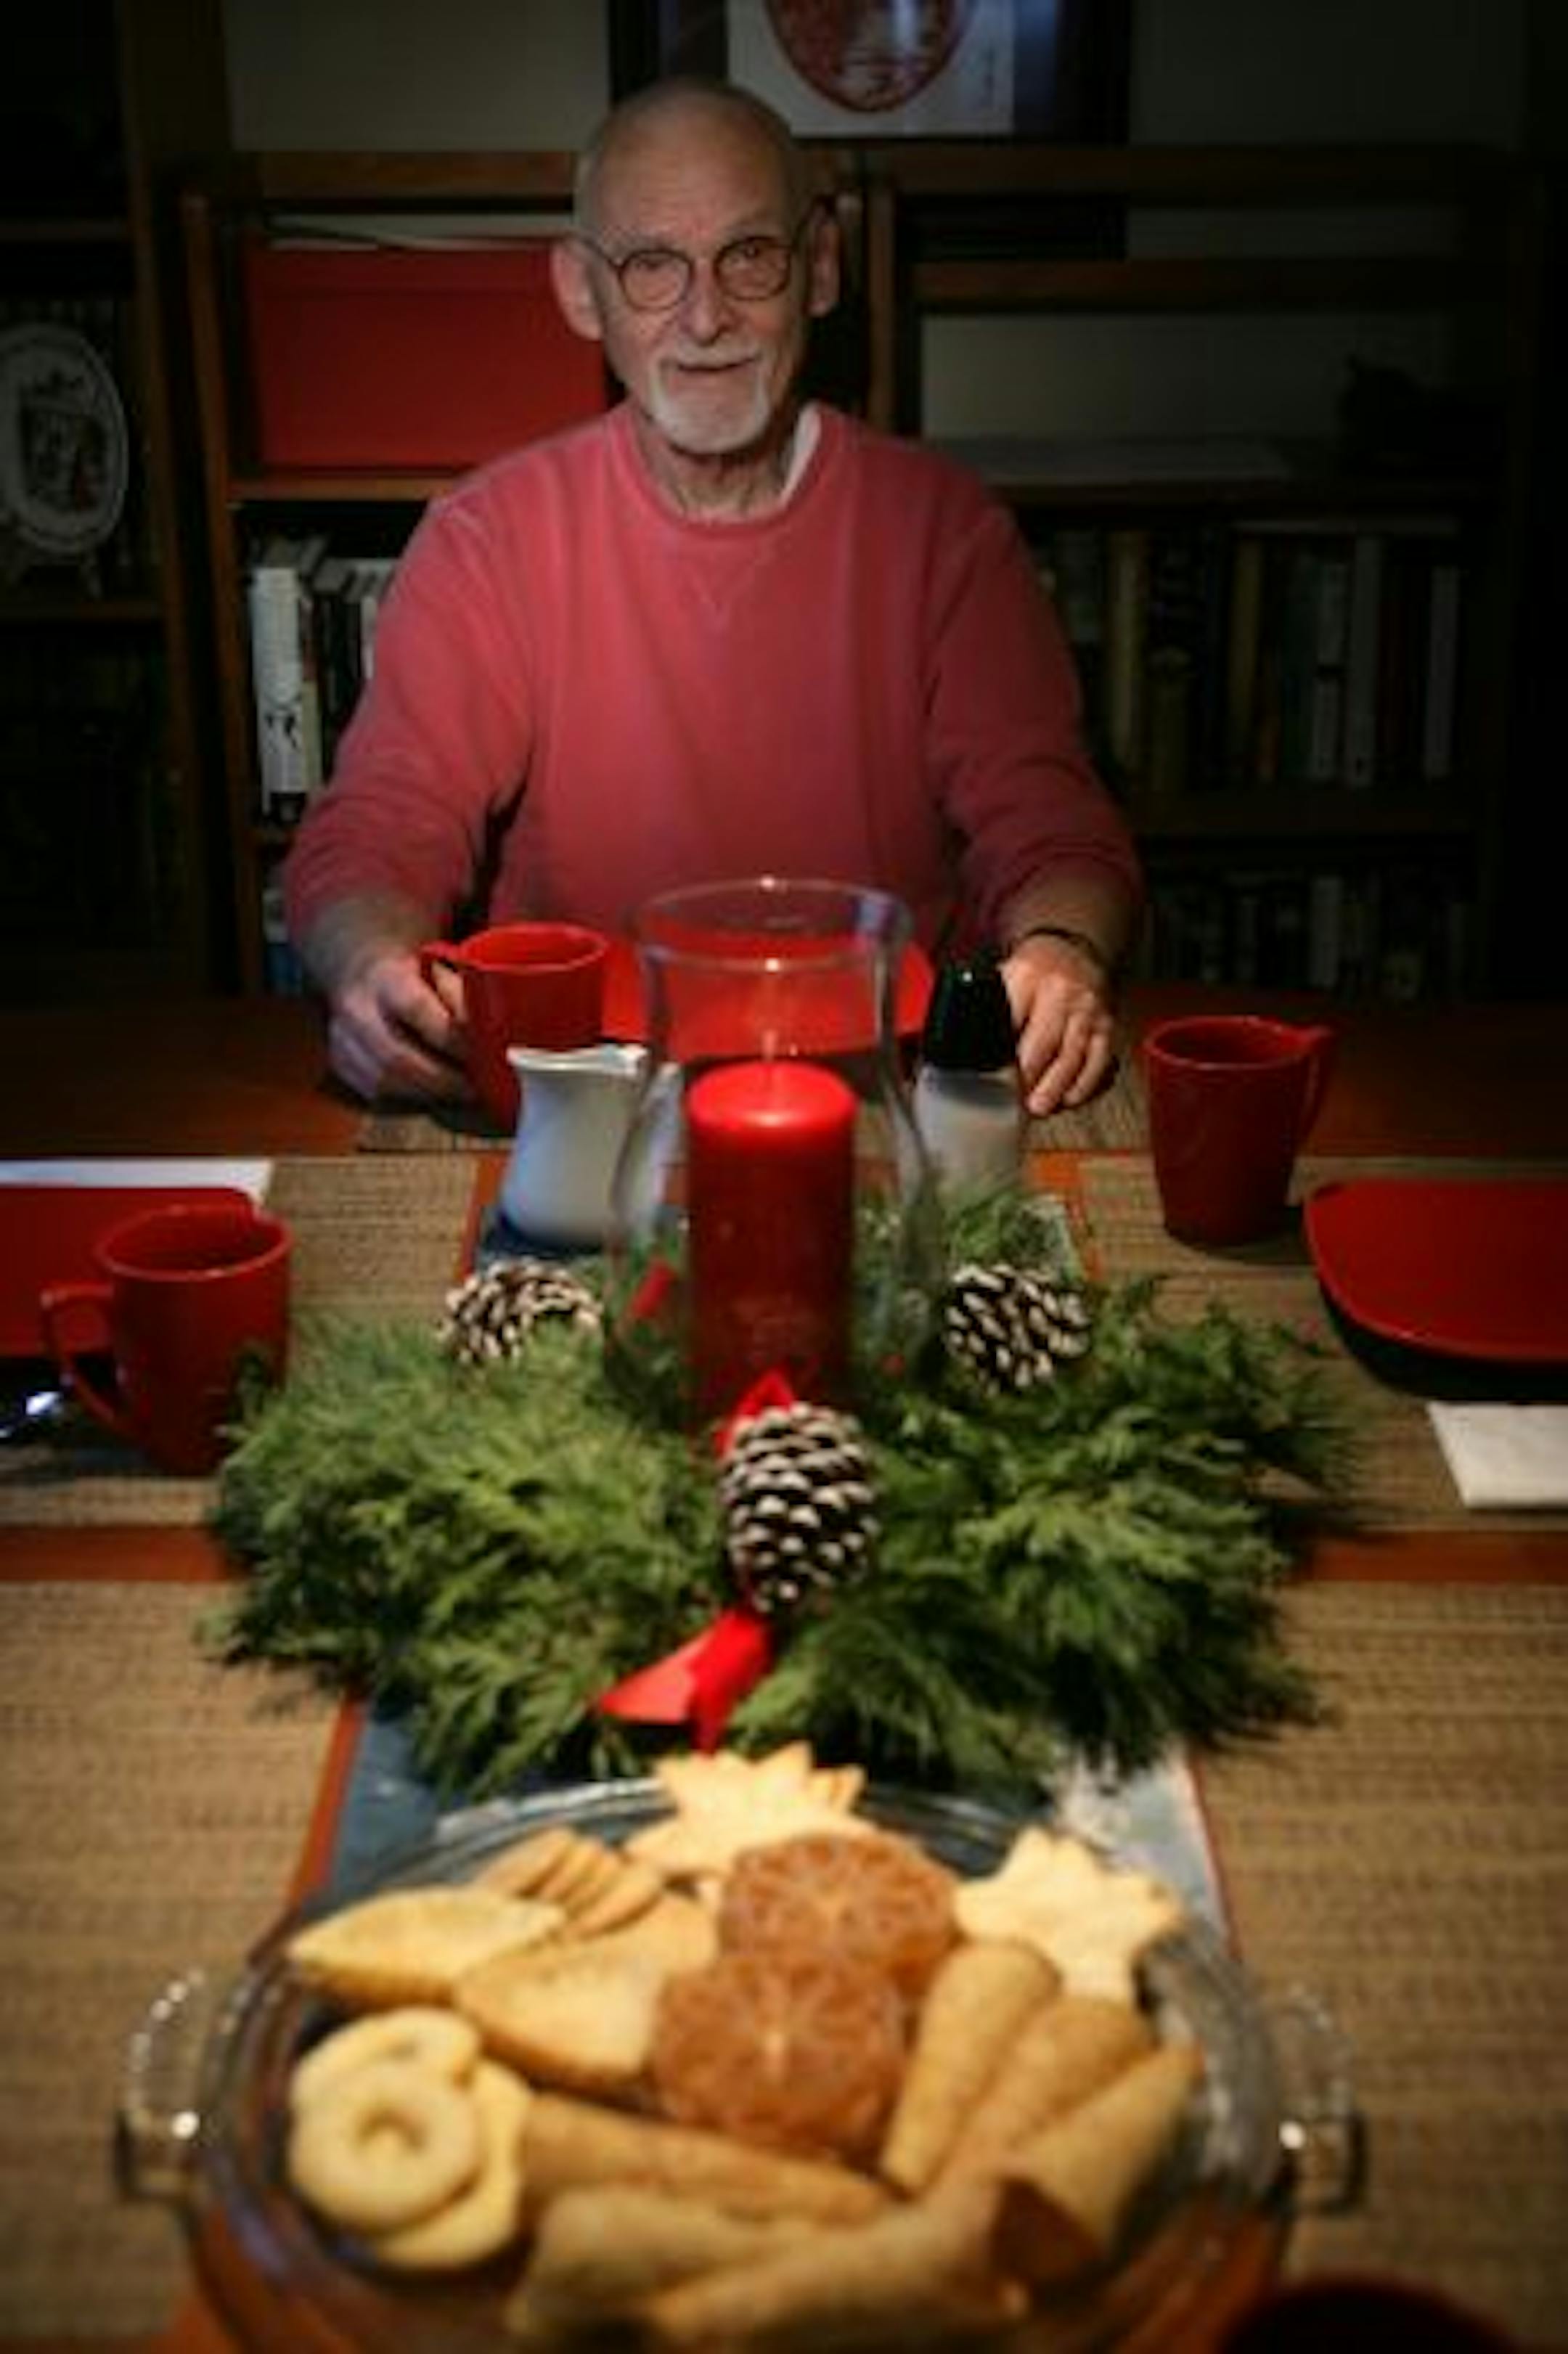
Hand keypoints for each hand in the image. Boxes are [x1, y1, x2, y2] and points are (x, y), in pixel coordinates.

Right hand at [326, 944, 472, 1105]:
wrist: (364, 974)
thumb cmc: (412, 975)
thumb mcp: (439, 968)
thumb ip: (460, 992)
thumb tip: (488, 1026)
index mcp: (384, 978)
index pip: (415, 1008)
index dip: (450, 1036)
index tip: (481, 1052)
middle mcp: (356, 1009)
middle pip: (397, 1057)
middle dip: (443, 1079)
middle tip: (476, 1087)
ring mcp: (342, 1039)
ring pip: (384, 1081)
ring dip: (429, 1093)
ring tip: (461, 1092)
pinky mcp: (341, 1062)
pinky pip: (375, 1092)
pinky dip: (409, 1097)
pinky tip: (434, 1093)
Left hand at [1000, 933, 1116, 1116]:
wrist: (1071, 953)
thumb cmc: (1031, 975)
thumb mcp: (1003, 978)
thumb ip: (986, 1008)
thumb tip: (962, 1048)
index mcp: (1026, 977)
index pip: (1011, 1019)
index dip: (1001, 1053)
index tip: (991, 1078)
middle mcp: (1060, 992)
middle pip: (1043, 1042)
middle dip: (1028, 1076)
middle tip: (1014, 1102)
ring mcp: (1086, 1010)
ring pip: (1072, 1055)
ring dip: (1055, 1086)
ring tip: (1039, 1109)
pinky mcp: (1105, 1026)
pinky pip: (1098, 1061)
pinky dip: (1085, 1083)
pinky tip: (1069, 1099)